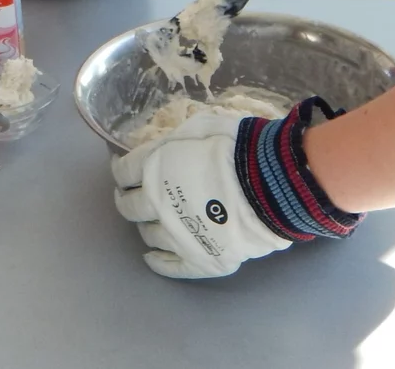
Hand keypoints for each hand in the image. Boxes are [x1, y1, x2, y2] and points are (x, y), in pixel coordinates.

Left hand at [112, 112, 290, 278]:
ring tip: (151, 222)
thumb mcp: (199, 126)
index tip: (123, 169)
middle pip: (129, 206)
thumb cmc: (238, 147)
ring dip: (146, 226)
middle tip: (129, 196)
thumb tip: (164, 147)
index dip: (121, 170)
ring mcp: (176, 235)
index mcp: (154, 167)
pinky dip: (158, 262)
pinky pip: (170, 266)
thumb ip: (175, 141)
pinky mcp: (198, 260)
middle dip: (126, 199)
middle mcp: (156, 203)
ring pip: (148, 235)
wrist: (273, 185)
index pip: (124, 172)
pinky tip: (152, 257)